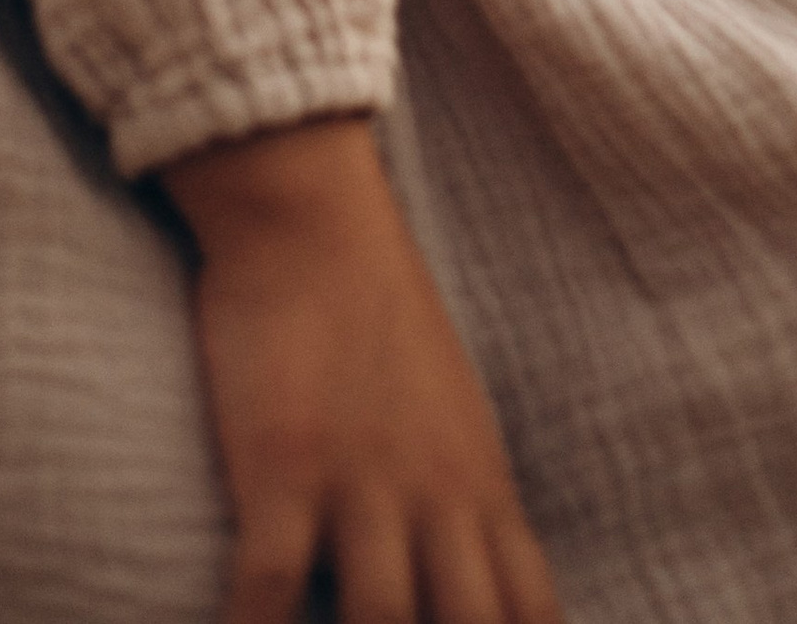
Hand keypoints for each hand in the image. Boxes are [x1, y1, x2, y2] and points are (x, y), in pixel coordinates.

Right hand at [161, 121, 562, 623]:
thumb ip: (467, 505)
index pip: (531, 615)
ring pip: (379, 622)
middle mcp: (433, 497)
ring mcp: (358, 483)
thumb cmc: (376, 316)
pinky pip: (265, 585)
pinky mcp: (281, 463)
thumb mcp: (453, 415)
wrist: (310, 214)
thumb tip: (486, 589)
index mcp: (480, 489)